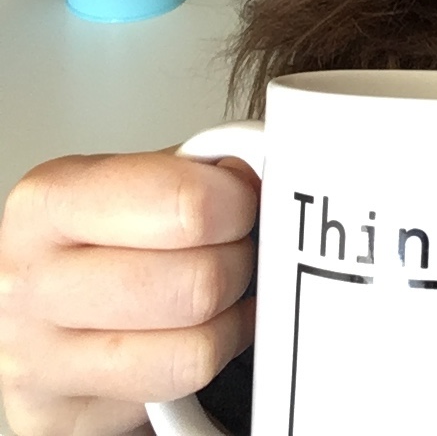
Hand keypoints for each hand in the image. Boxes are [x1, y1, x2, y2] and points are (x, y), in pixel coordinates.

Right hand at [0, 151, 257, 434]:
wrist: (39, 314)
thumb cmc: (94, 242)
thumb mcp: (132, 182)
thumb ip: (194, 171)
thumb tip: (258, 176)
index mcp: (48, 204)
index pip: (186, 204)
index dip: (237, 204)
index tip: (241, 201)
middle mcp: (32, 286)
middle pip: (198, 283)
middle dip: (238, 262)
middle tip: (233, 248)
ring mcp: (41, 364)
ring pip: (196, 349)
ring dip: (229, 319)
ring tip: (219, 293)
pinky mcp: (64, 422)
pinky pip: (180, 392)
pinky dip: (213, 361)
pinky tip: (202, 333)